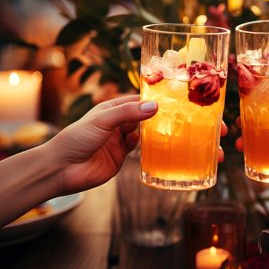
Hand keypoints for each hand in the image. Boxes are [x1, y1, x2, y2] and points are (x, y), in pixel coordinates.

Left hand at [46, 95, 157, 194]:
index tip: (165, 98)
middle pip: (138, 117)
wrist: (62, 168)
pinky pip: (133, 148)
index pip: (132, 101)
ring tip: (158, 126)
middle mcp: (113, 125)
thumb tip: (154, 106)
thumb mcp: (103, 120)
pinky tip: (137, 140)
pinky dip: (138, 143)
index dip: (147, 99)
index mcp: (108, 110)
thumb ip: (128, 113)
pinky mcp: (118, 158)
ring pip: (138, 132)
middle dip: (150, 115)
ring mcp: (116, 141)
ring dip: (146, 130)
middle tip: (168, 113)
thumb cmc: (77, 138)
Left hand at [49, 95, 227, 194]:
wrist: (60, 169)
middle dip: (182, 120)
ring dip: (176, 137)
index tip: (193, 100)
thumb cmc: (75, 139)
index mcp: (118, 106)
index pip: (149, 98)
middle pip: (158, 117)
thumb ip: (127, 113)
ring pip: (156, 135)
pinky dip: (161, 151)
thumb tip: (155, 106)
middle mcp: (124, 121)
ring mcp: (125, 140)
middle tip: (209, 125)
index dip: (171, 100)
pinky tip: (179, 153)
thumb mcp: (101, 121)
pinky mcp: (124, 158)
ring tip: (200, 142)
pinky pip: (147, 152)